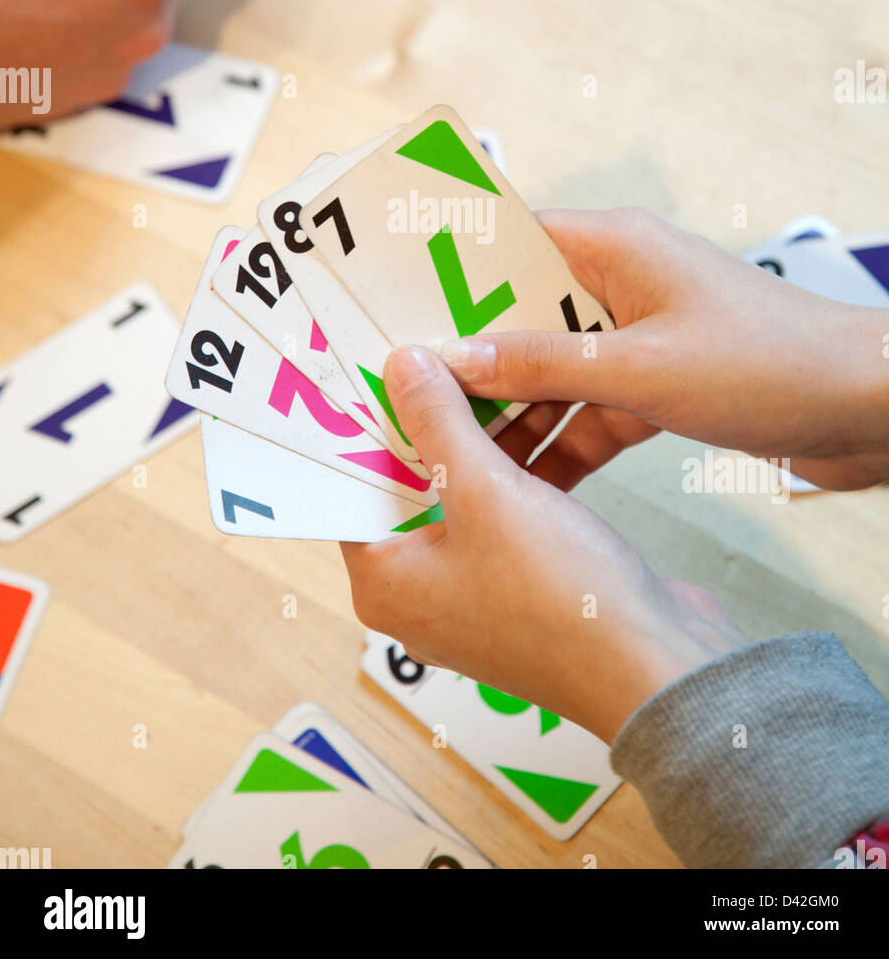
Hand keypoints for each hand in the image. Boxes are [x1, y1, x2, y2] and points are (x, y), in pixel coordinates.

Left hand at [343, 346, 743, 743]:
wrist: (660, 668)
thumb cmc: (562, 602)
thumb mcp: (488, 492)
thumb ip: (439, 423)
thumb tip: (401, 368)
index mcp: (388, 581)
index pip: (353, 484)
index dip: (369, 420)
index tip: (380, 362)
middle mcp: (423, 586)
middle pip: (414, 478)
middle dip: (437, 412)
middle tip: (441, 346)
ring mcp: (478, 581)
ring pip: (470, 483)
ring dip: (491, 427)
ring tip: (500, 359)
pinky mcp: (527, 574)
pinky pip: (512, 501)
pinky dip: (528, 457)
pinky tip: (548, 400)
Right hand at [437, 209, 888, 491]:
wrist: (870, 407)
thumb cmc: (770, 362)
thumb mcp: (640, 368)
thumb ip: (542, 364)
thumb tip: (451, 358)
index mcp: (609, 248)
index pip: (502, 246)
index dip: (441, 278)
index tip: (383, 316)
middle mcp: (616, 285)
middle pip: (516, 318)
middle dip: (466, 363)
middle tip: (399, 403)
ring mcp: (636, 339)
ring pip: (548, 375)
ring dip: (509, 418)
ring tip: (445, 458)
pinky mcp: (658, 386)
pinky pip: (587, 414)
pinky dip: (559, 448)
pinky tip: (520, 488)